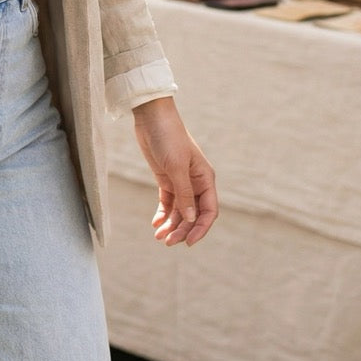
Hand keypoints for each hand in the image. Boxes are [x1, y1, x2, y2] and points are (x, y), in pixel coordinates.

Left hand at [131, 97, 216, 246]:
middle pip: (193, 214)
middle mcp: (196, 183)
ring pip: (180, 210)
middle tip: (166, 242)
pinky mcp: (166, 178)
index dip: (200, 229)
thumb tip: (191, 218)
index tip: (188, 242)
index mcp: (205, 179)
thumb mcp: (176, 166)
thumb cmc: (168, 138)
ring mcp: (180, 181)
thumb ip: (184, 193)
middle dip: (182, 229)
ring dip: (171, 224)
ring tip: (158, 236)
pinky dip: (163, 213)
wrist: (151, 117)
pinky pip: (168, 202)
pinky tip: (156, 223)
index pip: (209, 211)